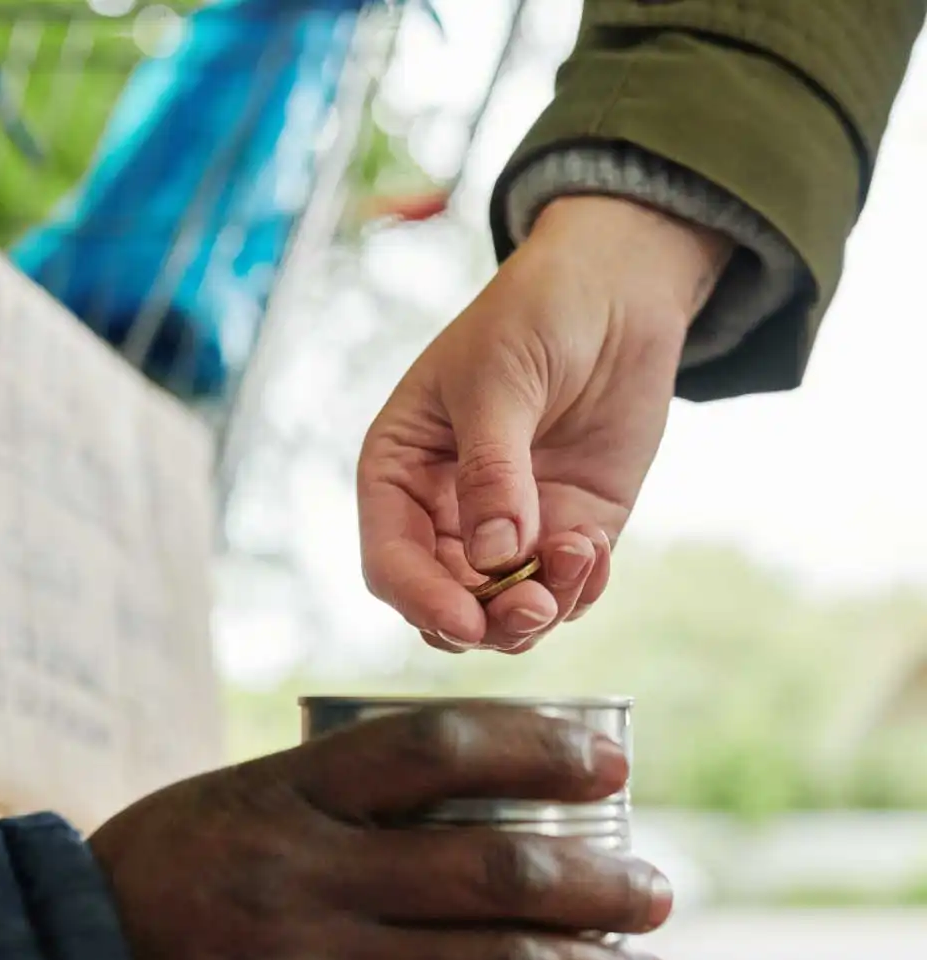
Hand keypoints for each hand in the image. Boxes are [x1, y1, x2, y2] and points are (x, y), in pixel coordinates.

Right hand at [88, 704, 675, 959]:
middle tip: (657, 890)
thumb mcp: (236, 801)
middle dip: (599, 882)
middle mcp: (308, 878)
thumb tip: (471, 790)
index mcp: (288, 794)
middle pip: (491, 869)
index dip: (538, 748)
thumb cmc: (162, 877)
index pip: (437, 749)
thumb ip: (339, 795)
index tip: (611, 767)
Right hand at [358, 196, 731, 651]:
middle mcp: (445, 513)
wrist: (615, 290)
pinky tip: (594, 549)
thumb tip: (496, 558)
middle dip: (488, 620)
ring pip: (506, 611)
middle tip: (533, 605)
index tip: (467, 621)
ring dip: (541, 608)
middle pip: (447, 603)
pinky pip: (564, 590)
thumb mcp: (498, 382)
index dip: (423, 599)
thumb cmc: (533, 315)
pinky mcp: (567, 529)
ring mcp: (509, 527)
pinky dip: (580, 589)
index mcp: (400, 473)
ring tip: (581, 556)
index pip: (391, 561)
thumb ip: (492, 472)